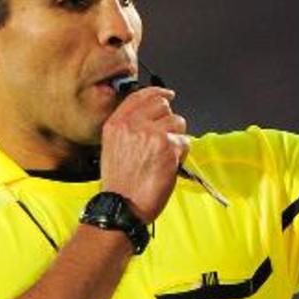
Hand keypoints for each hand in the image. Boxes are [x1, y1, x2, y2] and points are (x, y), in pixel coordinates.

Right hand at [99, 87, 189, 222]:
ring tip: (164, 157)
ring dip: (177, 138)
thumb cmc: (119, 184)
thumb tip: (151, 116)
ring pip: (178, 122)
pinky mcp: (167, 146)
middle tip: (164, 140)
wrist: (122, 206)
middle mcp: (132, 124)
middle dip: (169, 121)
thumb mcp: (113, 147)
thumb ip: (129, 128)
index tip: (167, 94)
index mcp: (116, 124)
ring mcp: (151, 133)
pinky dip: (182, 154)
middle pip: (163, 106)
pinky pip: (185, 141)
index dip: (157, 92)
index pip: (140, 95)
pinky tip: (169, 166)